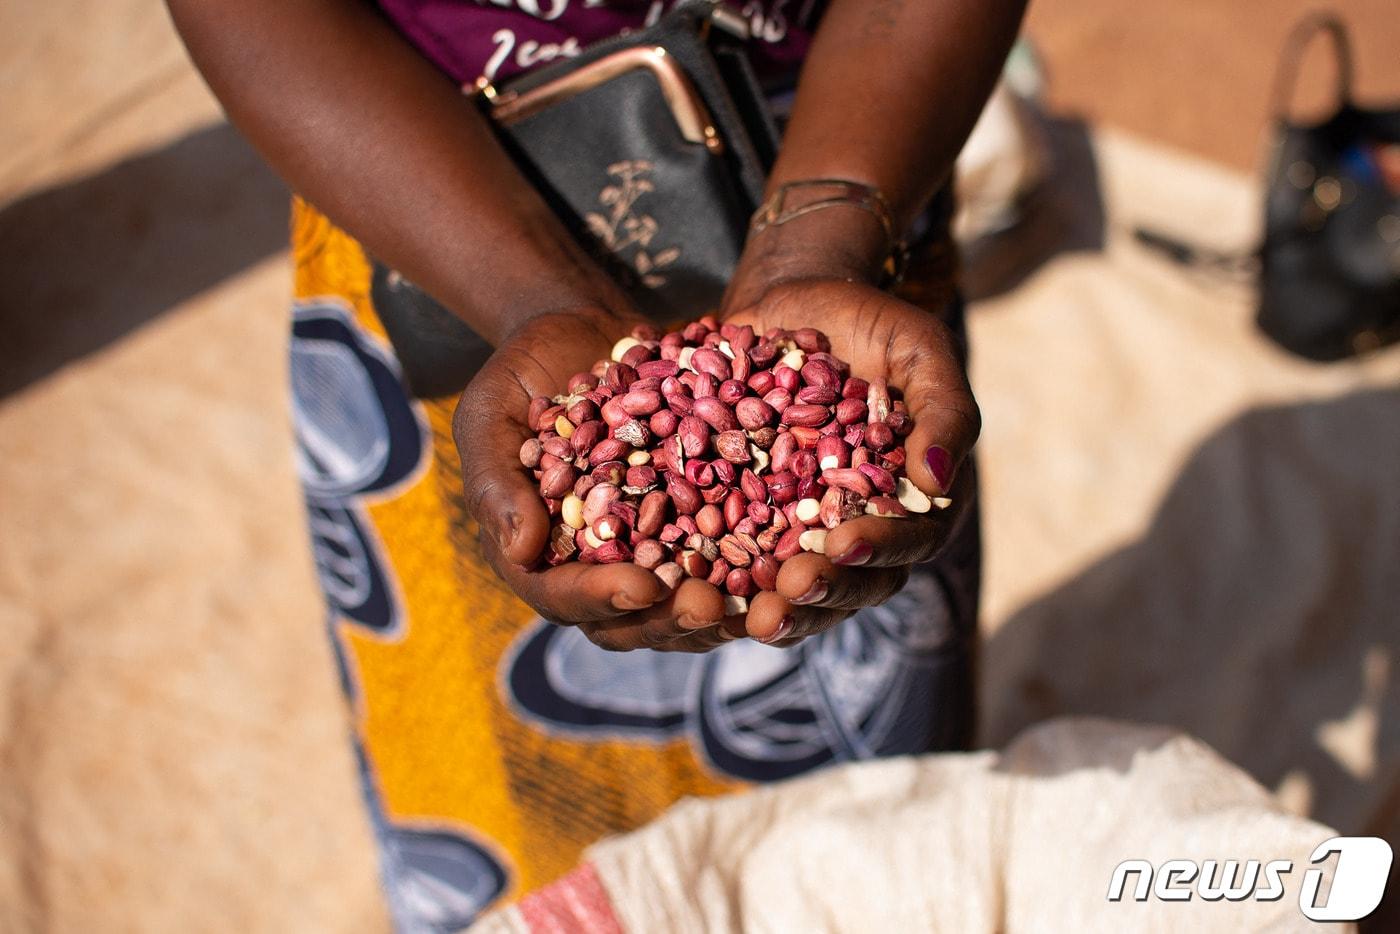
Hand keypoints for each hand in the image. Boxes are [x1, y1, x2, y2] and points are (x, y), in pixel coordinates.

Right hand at [454, 308, 738, 651]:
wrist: (585, 332)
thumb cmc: (524, 374)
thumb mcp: (491, 414)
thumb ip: (498, 482)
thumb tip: (522, 551)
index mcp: (542, 556)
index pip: (565, 597)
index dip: (602, 598)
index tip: (642, 585)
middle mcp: (601, 565)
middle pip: (634, 620)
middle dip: (671, 619)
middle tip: (709, 606)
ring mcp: (654, 547)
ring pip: (687, 600)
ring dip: (723, 606)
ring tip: (759, 598)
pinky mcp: (700, 518)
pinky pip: (731, 551)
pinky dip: (759, 558)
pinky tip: (793, 552)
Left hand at [721, 278, 979, 646]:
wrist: (792, 303)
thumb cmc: (869, 324)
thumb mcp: (917, 349)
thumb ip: (943, 410)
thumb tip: (939, 481)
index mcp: (914, 498)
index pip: (911, 540)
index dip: (881, 548)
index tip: (843, 542)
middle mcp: (862, 526)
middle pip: (854, 582)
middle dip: (825, 593)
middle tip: (792, 590)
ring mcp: (803, 530)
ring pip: (797, 589)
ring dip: (776, 608)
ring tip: (748, 617)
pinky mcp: (749, 520)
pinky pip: (736, 562)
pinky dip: (718, 579)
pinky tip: (692, 586)